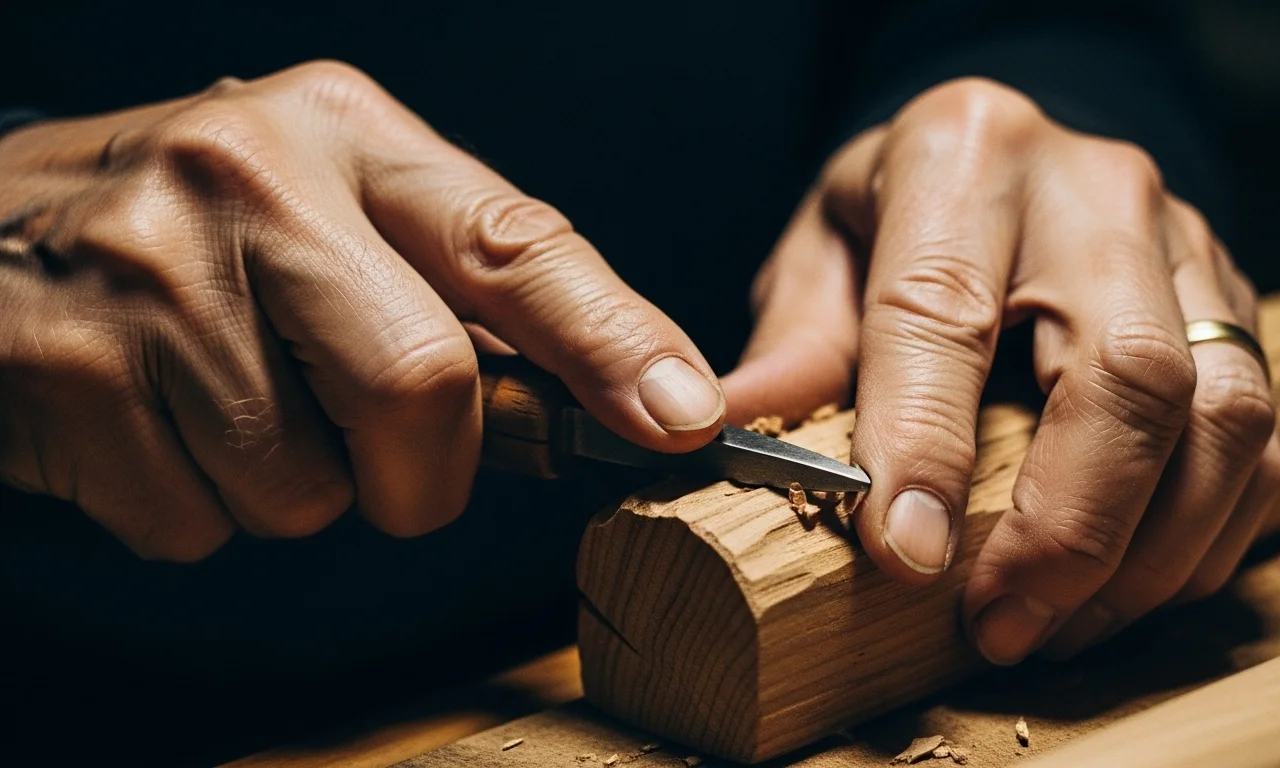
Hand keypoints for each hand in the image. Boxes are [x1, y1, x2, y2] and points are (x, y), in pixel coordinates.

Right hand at [0, 62, 724, 560]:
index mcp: (343, 133)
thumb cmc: (204, 236)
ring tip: (225, 401)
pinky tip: (154, 424)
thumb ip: (465, 290)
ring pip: (308, 488)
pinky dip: (202, 508)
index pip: (513, 245)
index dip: (611, 342)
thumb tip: (623, 399)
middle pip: (422, 388)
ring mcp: (151, 276)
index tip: (681, 418)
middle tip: (378, 453)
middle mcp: (250, 180)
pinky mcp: (72, 374)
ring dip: (294, 489)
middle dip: (423, 473)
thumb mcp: (337, 211)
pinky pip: (203, 522)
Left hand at [723, 78, 1279, 663]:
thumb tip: (732, 432)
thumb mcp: (823, 249)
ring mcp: (1185, 244)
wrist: (1011, 157)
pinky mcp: (1234, 304)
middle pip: (1126, 371)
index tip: (904, 557)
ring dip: (1143, 553)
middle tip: (998, 622)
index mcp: (963, 153)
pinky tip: (1119, 591)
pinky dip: (1198, 539)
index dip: (925, 442)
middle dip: (1067, 526)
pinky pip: (1255, 439)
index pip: (942, 310)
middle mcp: (1094, 190)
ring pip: (1219, 416)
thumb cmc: (902, 212)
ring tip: (1053, 627)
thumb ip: (795, 341)